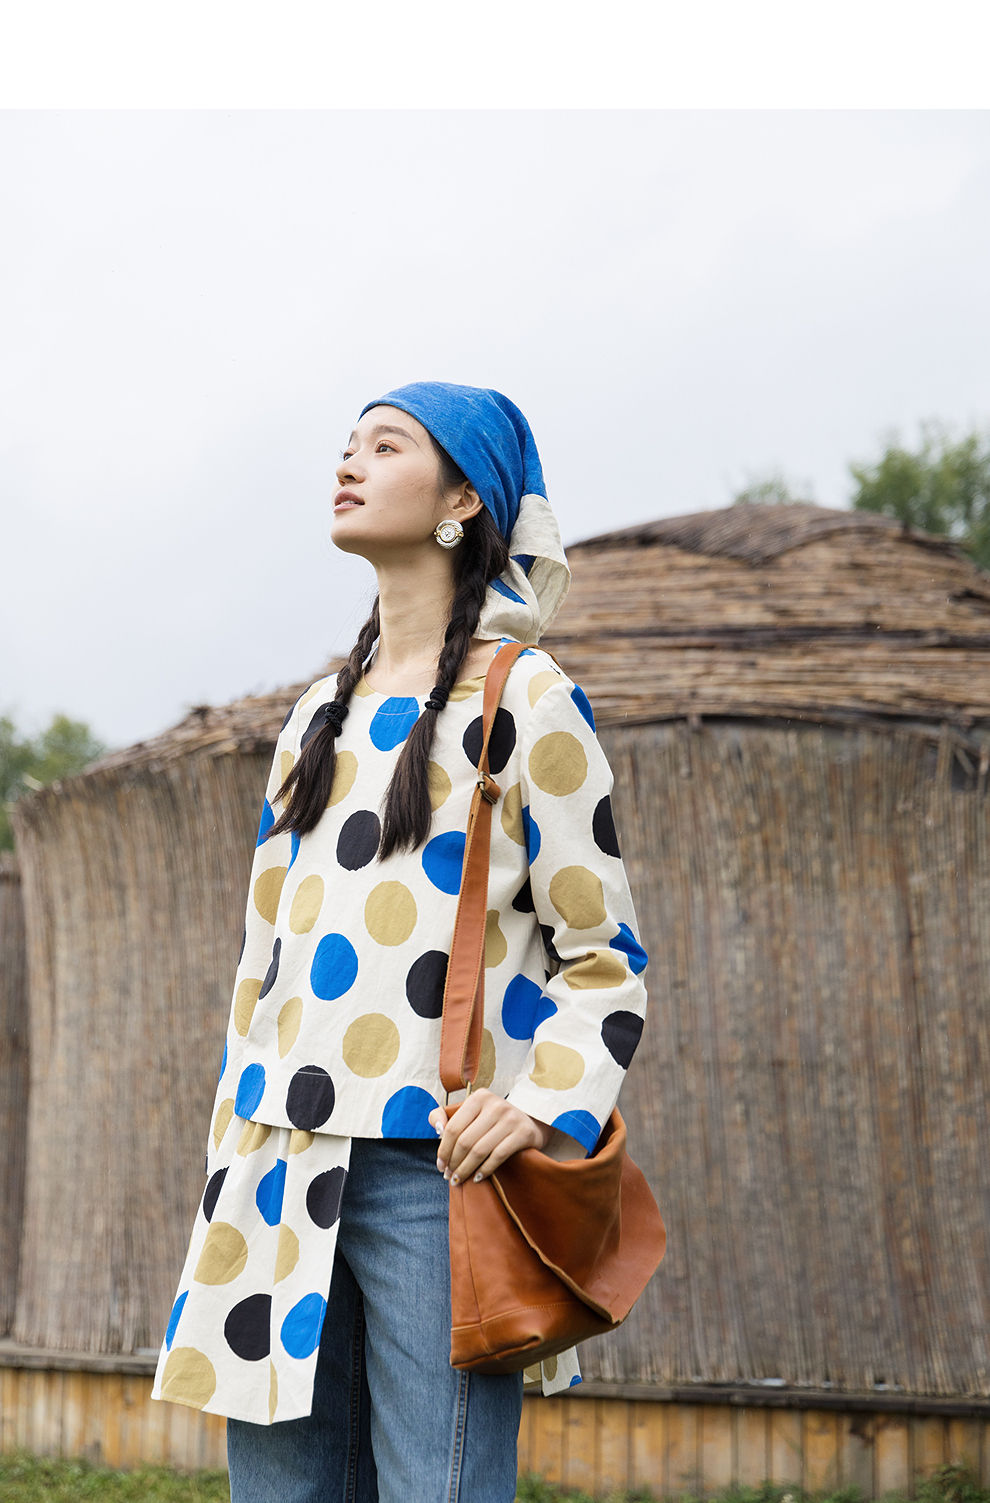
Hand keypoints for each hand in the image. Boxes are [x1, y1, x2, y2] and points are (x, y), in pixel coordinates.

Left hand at [428, 1089, 551, 1184]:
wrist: (530, 1122)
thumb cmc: (492, 1121)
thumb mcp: (471, 1112)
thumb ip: (445, 1116)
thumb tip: (437, 1130)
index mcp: (479, 1097)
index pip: (453, 1128)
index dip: (443, 1150)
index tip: (440, 1166)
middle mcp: (495, 1104)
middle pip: (465, 1141)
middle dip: (453, 1163)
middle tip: (449, 1176)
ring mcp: (511, 1118)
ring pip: (480, 1151)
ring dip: (466, 1170)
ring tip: (459, 1180)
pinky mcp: (524, 1133)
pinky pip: (498, 1156)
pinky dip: (485, 1170)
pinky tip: (477, 1178)